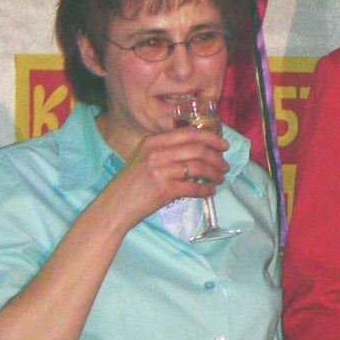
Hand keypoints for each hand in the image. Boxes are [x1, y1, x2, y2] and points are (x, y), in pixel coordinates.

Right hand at [101, 126, 228, 231]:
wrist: (114, 206)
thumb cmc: (132, 183)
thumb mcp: (145, 157)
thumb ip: (167, 149)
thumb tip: (199, 147)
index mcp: (154, 141)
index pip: (190, 133)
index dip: (211, 137)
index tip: (223, 144)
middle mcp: (157, 152)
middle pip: (198, 148)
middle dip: (217, 157)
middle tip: (225, 165)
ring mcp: (161, 171)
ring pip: (199, 167)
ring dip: (214, 173)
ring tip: (220, 178)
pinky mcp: (165, 190)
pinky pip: (194, 187)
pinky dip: (205, 190)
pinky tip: (210, 192)